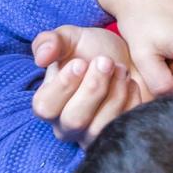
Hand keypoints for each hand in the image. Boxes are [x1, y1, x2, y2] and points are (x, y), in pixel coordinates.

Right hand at [31, 26, 150, 146]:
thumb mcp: (69, 38)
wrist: (127, 56)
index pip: (45, 107)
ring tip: (121, 69)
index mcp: (49, 103)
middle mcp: (67, 125)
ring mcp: (92, 134)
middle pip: (74, 120)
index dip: (63, 85)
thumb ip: (51, 42)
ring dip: (114, 94)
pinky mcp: (117, 134)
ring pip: (100, 127)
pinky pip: (124, 127)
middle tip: (106, 62)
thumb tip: (41, 57)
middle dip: (93, 88)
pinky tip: (131, 82)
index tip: (81, 62)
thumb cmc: (92, 49)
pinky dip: (131, 102)